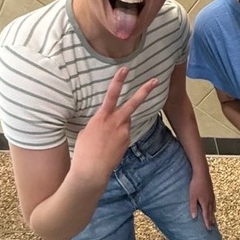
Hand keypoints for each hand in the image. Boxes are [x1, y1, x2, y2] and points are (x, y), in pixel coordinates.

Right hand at [72, 67, 157, 185]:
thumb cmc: (84, 151)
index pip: (111, 94)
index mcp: (102, 116)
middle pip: (133, 103)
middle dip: (144, 91)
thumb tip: (107, 121)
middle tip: (155, 81)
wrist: (91, 171)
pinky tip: (110, 147)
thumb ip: (100, 121)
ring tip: (106, 140)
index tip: (125, 69)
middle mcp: (116, 122)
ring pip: (126, 121)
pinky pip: (125, 133)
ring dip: (120, 125)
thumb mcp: (87, 131)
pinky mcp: (128, 141)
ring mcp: (124, 132)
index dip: (118, 80)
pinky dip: (119, 136)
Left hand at [189, 168, 215, 227]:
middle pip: (211, 213)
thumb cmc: (195, 184)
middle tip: (212, 227)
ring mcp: (212, 196)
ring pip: (213, 207)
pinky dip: (214, 207)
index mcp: (205, 202)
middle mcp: (210, 200)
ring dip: (213, 214)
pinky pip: (214, 202)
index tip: (209, 229)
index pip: (207, 215)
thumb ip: (193, 207)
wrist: (202, 173)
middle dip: (211, 220)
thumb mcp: (192, 196)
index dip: (207, 222)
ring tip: (213, 219)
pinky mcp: (211, 191)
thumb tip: (194, 217)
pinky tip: (213, 206)